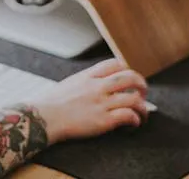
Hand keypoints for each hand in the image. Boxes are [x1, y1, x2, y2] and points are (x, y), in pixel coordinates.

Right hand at [30, 58, 147, 143]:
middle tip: (143, 92)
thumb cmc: (52, 103)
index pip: (115, 64)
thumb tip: (94, 84)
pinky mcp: (103, 120)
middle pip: (129, 77)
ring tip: (143, 114)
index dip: (127, 69)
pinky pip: (127, 115)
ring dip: (143, 107)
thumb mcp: (70, 83)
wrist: (44, 117)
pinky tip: (133, 124)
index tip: (130, 78)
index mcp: (89, 75)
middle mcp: (97, 86)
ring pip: (133, 98)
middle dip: (141, 84)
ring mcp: (101, 102)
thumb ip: (85, 82)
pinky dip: (135, 119)